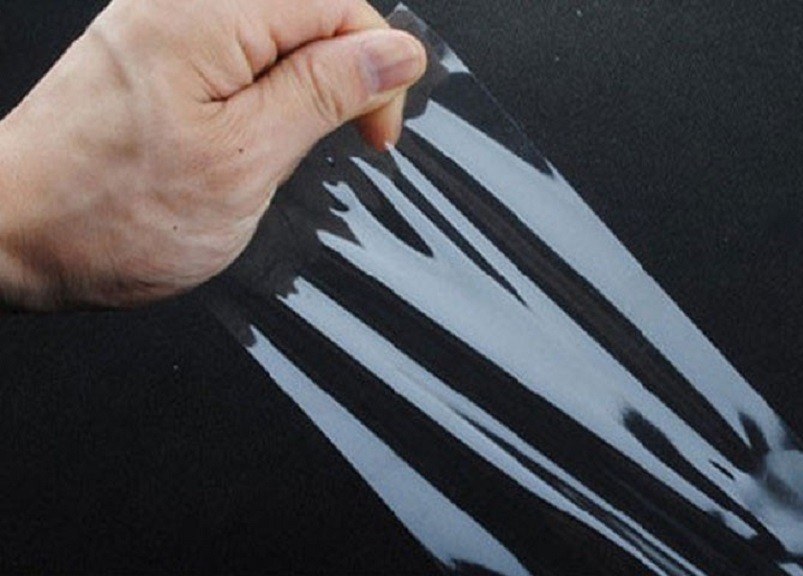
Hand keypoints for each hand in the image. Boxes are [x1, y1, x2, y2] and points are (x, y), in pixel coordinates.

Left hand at [0, 0, 426, 309]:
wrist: (7, 238)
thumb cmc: (107, 213)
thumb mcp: (246, 160)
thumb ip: (326, 95)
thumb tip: (396, 54)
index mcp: (207, 15)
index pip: (339, 5)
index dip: (377, 68)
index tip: (373, 133)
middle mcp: (179, 3)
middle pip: (308, 17)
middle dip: (336, 84)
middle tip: (325, 150)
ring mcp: (160, 25)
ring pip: (275, 43)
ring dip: (294, 100)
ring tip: (266, 159)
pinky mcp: (151, 54)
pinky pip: (234, 59)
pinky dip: (256, 103)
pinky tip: (238, 147)